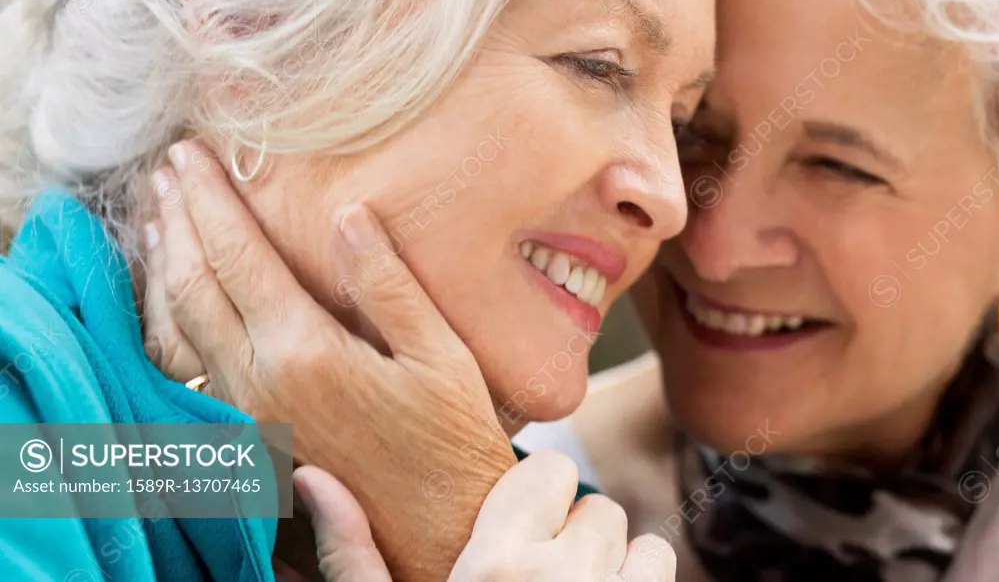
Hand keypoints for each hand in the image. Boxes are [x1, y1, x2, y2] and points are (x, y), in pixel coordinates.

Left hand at [143, 140, 516, 580]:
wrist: (436, 534)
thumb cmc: (451, 442)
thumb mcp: (441, 356)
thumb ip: (389, 285)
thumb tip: (348, 214)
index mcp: (305, 351)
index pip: (238, 255)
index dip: (211, 198)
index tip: (191, 152)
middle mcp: (260, 382)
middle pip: (195, 282)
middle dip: (177, 217)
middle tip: (167, 168)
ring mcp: (248, 414)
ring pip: (179, 325)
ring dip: (165, 262)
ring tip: (158, 216)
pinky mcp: (250, 435)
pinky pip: (189, 363)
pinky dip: (170, 315)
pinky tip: (177, 294)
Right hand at [291, 453, 675, 581]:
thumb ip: (350, 554)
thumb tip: (310, 475)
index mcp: (497, 571)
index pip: (552, 469)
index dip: (535, 492)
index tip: (515, 524)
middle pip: (602, 509)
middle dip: (576, 535)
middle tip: (539, 578)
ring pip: (649, 549)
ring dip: (621, 569)